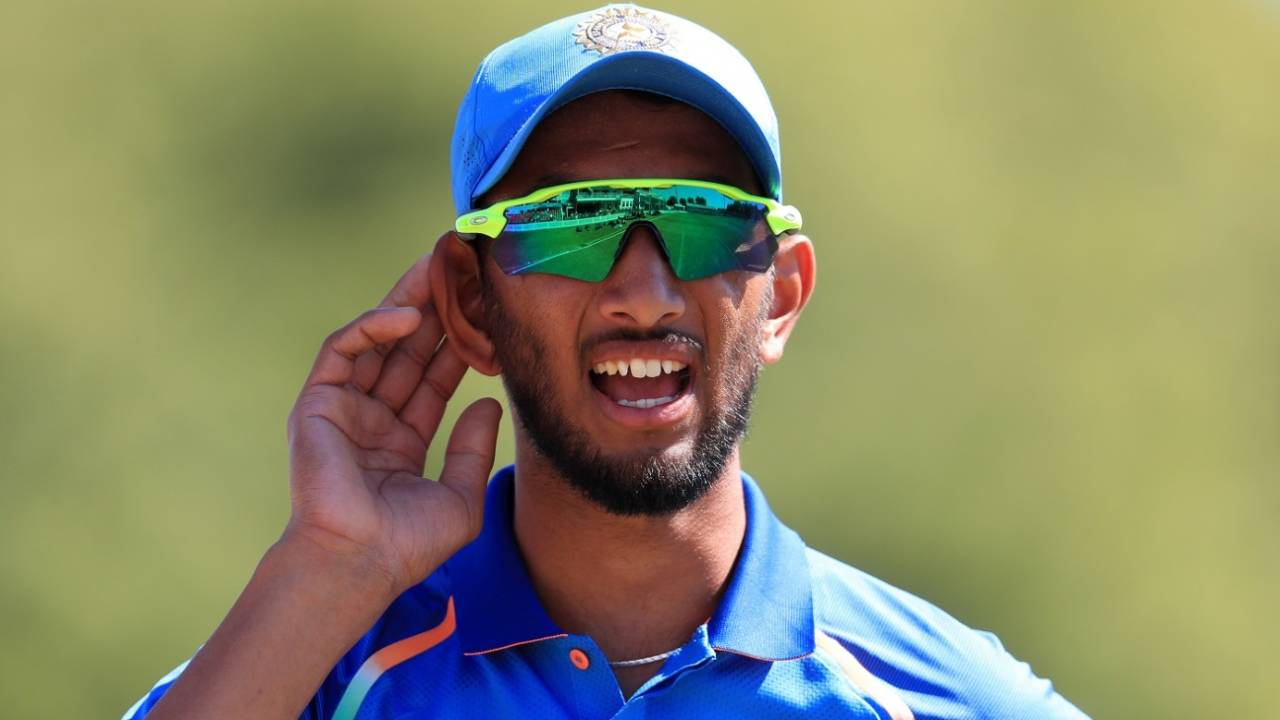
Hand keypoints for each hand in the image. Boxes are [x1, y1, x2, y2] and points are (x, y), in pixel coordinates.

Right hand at [283, 252, 500, 596]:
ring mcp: (343, 410)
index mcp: (400, 441)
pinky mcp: (318, 403)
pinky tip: (408, 315)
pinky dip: (372, 327)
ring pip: (377, 342)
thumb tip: (489, 402)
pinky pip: (344, 351)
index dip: (456, 347)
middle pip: (406, 353)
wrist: (361, 561)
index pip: (433, 380)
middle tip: (460, 275)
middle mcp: (371, 420)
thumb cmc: (408, 543)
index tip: (483, 317)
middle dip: (433, 313)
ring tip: (438, 272)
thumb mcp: (460, 496)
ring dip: (406, 305)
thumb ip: (473, 447)